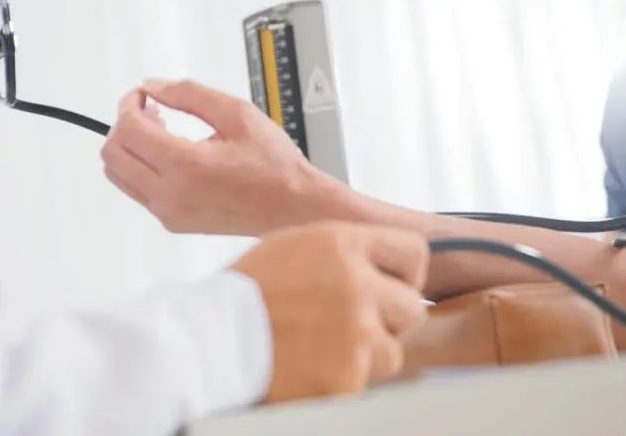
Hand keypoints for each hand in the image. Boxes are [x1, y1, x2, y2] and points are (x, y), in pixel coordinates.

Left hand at [101, 80, 359, 234]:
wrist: (293, 209)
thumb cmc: (275, 167)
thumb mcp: (236, 113)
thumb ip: (189, 94)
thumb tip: (153, 87)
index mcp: (187, 166)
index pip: (129, 130)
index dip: (129, 104)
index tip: (142, 95)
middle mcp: (171, 195)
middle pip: (113, 154)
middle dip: (124, 124)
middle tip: (149, 110)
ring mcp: (169, 213)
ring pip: (117, 175)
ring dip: (129, 147)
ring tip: (160, 130)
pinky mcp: (172, 223)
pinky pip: (136, 190)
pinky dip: (140, 167)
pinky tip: (169, 153)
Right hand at [231, 222, 429, 401]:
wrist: (212, 339)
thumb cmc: (248, 291)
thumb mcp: (297, 244)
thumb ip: (345, 251)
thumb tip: (385, 262)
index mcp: (344, 244)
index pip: (414, 251)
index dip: (406, 273)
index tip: (391, 286)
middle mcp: (357, 284)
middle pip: (412, 306)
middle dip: (389, 319)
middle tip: (353, 325)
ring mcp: (356, 332)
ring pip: (394, 350)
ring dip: (368, 354)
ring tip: (325, 348)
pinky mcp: (348, 375)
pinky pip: (366, 381)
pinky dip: (344, 379)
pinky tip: (312, 367)